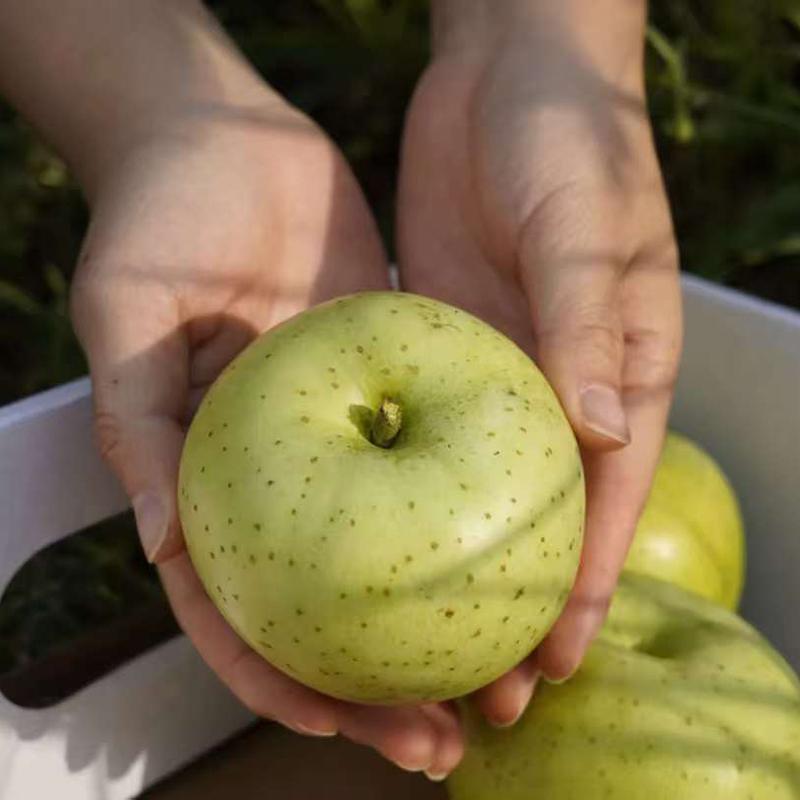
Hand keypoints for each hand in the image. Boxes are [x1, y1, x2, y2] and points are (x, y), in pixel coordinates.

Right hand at [65, 14, 461, 777]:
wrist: (223, 135)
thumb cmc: (155, 217)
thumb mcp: (126, 310)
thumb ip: (136, 421)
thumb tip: (160, 545)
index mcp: (206, 473)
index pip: (237, 603)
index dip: (279, 676)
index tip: (341, 724)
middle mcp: (278, 466)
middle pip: (329, 601)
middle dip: (379, 680)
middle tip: (445, 738)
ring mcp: (340, 427)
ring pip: (392, 543)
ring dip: (441, 614)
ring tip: (504, 675)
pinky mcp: (390, 376)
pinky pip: (436, 455)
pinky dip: (470, 508)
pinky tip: (520, 552)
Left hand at [398, 0, 681, 729]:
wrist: (505, 76)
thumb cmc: (569, 139)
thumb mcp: (584, 226)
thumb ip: (588, 324)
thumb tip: (604, 431)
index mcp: (614, 372)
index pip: (602, 504)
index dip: (579, 590)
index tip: (548, 665)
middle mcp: (553, 385)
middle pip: (530, 519)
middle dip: (507, 606)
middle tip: (473, 688)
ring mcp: (491, 369)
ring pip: (468, 490)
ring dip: (444, 562)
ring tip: (409, 638)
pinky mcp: (437, 343)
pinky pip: (418, 428)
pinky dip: (397, 486)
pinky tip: (363, 532)